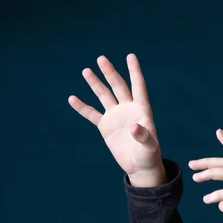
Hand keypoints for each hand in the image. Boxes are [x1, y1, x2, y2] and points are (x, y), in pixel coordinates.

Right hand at [68, 53, 165, 186]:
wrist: (139, 166)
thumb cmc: (148, 155)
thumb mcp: (149, 146)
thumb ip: (143, 136)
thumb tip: (134, 127)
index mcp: (142, 109)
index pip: (138, 86)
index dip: (134, 71)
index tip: (131, 56)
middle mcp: (128, 109)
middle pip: (118, 87)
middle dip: (110, 73)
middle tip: (101, 58)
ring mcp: (116, 116)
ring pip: (104, 96)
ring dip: (96, 84)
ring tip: (86, 70)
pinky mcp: (106, 127)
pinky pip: (92, 114)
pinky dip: (82, 107)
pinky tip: (72, 98)